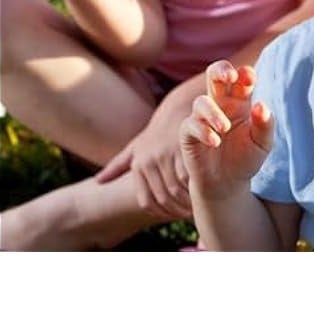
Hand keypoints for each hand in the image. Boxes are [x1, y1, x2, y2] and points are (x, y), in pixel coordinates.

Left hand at [97, 91, 192, 219]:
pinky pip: (189, 178)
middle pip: (164, 197)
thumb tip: (98, 181)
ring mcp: (167, 154)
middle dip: (177, 210)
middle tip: (188, 216)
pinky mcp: (184, 149)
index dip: (160, 213)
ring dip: (188, 203)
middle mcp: (149, 160)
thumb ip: (118, 165)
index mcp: (138, 164)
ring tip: (196, 208)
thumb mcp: (136, 146)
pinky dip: (195, 190)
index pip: (147, 200)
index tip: (172, 216)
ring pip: (177, 190)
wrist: (177, 109)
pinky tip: (202, 193)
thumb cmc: (156, 133)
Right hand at [179, 60, 273, 200]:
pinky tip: (215, 141)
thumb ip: (265, 124)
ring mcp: (203, 118)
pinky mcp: (189, 134)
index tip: (250, 78)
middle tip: (230, 77)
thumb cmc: (246, 159)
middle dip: (221, 70)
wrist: (227, 185)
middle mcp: (220, 105)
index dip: (245, 74)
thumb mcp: (262, 144)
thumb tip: (261, 104)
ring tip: (225, 128)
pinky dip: (203, 130)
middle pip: (214, 75)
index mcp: (240, 102)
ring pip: (201, 101)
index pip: (241, 78)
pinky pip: (190, 124)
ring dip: (213, 112)